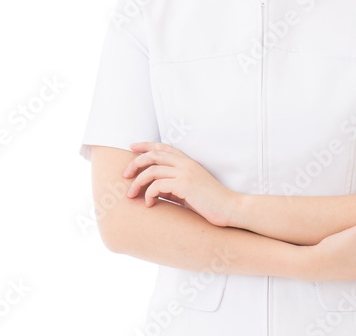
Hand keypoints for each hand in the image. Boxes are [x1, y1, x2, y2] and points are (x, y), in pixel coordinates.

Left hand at [123, 141, 238, 226]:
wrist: (231, 209)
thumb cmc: (210, 203)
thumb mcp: (188, 191)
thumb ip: (172, 186)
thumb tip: (153, 189)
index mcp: (188, 162)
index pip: (163, 147)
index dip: (146, 145)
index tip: (132, 147)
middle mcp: (185, 164)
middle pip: (153, 155)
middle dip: (135, 163)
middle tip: (124, 175)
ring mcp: (185, 173)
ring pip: (152, 170)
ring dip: (137, 182)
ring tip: (131, 195)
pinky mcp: (184, 185)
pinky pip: (157, 185)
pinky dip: (149, 194)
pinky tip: (149, 204)